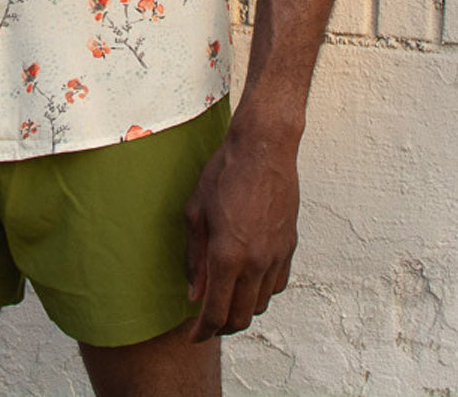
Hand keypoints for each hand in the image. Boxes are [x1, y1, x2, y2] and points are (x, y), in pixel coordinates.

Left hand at [184, 123, 299, 341]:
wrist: (263, 149)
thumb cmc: (223, 173)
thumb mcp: (195, 211)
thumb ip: (194, 257)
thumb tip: (194, 293)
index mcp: (227, 255)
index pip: (216, 312)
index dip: (203, 330)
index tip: (194, 335)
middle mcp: (255, 262)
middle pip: (241, 317)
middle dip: (223, 326)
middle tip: (207, 320)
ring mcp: (276, 256)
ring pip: (261, 304)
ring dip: (243, 308)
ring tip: (226, 297)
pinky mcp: (289, 246)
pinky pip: (277, 284)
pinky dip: (262, 291)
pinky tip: (248, 278)